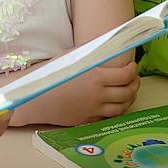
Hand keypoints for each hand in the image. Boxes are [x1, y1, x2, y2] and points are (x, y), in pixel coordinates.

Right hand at [15, 57, 138, 127]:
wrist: (33, 99)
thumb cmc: (48, 75)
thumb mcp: (70, 58)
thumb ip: (91, 55)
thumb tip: (107, 47)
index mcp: (96, 77)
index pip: (126, 75)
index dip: (133, 70)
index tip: (132, 66)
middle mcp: (98, 95)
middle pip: (128, 92)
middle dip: (134, 84)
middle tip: (133, 78)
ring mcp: (94, 110)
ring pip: (122, 107)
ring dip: (129, 98)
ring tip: (127, 92)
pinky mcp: (87, 120)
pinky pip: (108, 116)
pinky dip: (115, 110)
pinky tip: (112, 103)